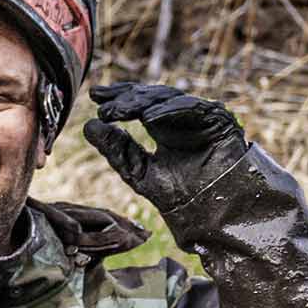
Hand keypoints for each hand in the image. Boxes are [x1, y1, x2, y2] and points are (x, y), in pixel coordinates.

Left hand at [82, 81, 244, 196]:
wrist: (212, 212)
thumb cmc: (179, 196)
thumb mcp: (138, 171)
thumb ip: (116, 149)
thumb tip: (89, 125)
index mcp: (163, 127)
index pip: (139, 104)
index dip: (118, 97)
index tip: (94, 96)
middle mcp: (181, 118)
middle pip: (151, 97)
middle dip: (126, 98)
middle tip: (104, 104)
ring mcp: (200, 116)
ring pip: (169, 99)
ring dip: (142, 103)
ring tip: (117, 110)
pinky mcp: (219, 119)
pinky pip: (193, 108)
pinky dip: (170, 110)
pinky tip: (148, 117)